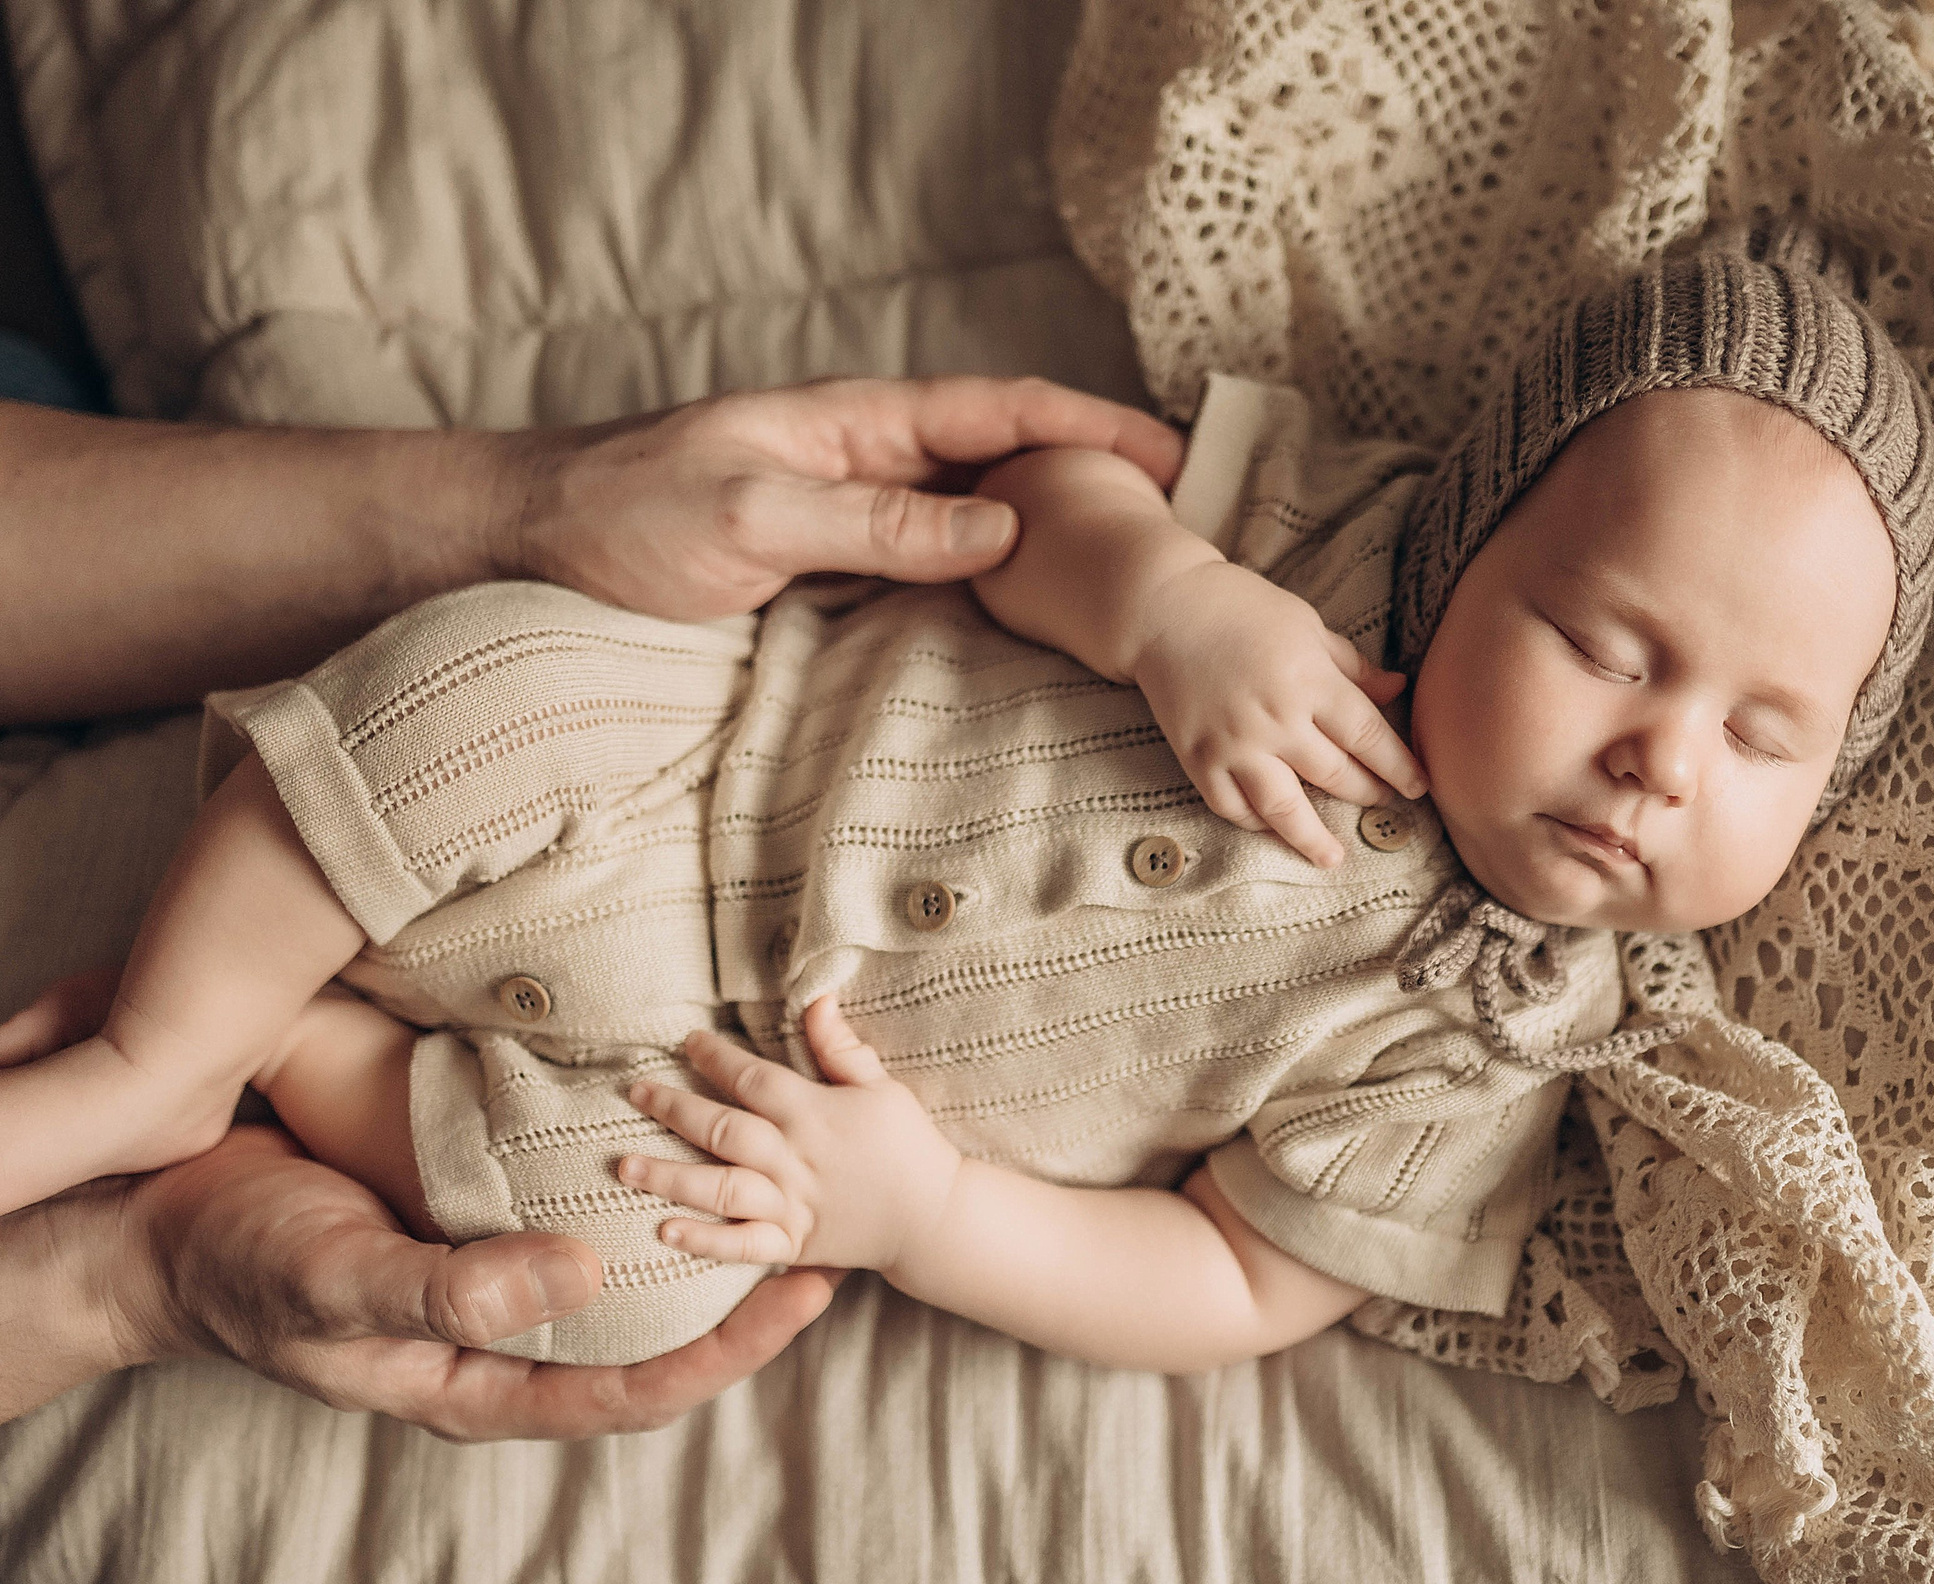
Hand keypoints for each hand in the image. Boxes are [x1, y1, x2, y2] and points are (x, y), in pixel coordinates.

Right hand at [0, 972, 837, 1439]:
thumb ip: (450, 1290)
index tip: (807, 1294)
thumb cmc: (237, 1260)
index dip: (727, 1351)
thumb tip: (588, 1280)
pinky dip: (638, 1178)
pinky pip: (579, 1206)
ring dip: (701, 1229)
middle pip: (649, 1333)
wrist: (154, 1216)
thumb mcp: (336, 1280)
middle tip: (828, 1225)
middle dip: (740, 1288)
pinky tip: (686, 1128)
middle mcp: (502, 1334)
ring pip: (625, 1271)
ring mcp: (493, 1273)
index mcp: (479, 1380)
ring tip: (782, 1175)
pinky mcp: (478, 1211)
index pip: (632, 1390)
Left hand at [505, 375, 1184, 620]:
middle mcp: (872, 458)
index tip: (1172, 452)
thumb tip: (1006, 530)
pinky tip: (1038, 611)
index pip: (1002, 412)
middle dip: (1099, 479)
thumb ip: (878, 523)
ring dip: (1058, 535)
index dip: (1092, 427)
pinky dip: (1000, 579)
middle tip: (1187, 524)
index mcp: (860, 422)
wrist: (536, 537)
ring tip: (1138, 569)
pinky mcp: (839, 562)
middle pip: (1010, 460)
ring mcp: (858, 510)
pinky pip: (940, 565)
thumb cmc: (627, 514)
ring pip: (982, 516)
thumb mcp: (753, 516)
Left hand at [619, 1002, 961, 1271]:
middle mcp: (794, 1158)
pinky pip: (743, 1244)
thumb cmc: (909, 1145)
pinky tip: (666, 1232)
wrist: (935, 1216)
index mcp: (814, 1113)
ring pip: (720, 1187)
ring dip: (669, 1176)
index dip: (716, 1058)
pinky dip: (705, 1240)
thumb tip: (816, 999)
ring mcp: (791, 1204)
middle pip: (722, 1128)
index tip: (688, 1042)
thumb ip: (841, 1047)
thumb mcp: (881, 1086)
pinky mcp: (794, 1243)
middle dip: (673, 1108)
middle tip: (634, 1092)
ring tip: (624, 1165)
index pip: (752, 1079)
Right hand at [1132, 562, 1427, 865]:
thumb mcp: (1307, 626)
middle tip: (1383, 804)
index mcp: (1310, 680)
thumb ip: (1353, 666)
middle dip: (1367, 794)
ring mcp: (1234, 744)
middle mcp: (1276, 719)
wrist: (1162, 608)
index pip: (1368, 737)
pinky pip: (1233, 807)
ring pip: (1284, 809)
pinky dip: (1256, 823)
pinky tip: (1274, 829)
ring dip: (1313, 838)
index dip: (1399, 767)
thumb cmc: (1242, 607)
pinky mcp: (1198, 759)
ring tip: (1333, 858)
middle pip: (1335, 775)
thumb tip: (1400, 688)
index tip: (1420, 786)